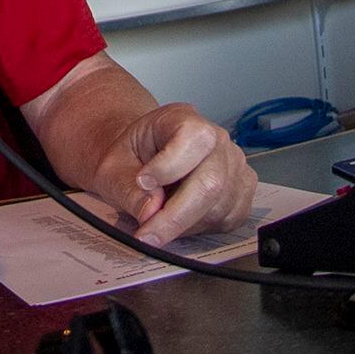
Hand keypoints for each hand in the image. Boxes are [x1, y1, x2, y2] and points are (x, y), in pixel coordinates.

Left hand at [88, 103, 258, 248]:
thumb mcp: (112, 168)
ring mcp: (234, 165)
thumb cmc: (131, 158)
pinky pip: (226, 219)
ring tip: (158, 224)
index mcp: (182, 118)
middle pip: (210, 181)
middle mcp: (217, 139)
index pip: (192, 138)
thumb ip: (127, 187)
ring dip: (184, 225)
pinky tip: (179, 221)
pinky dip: (199, 229)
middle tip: (147, 234)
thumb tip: (151, 210)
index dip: (169, 166)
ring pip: (219, 207)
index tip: (143, 183)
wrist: (143, 161)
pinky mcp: (242, 191)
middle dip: (176, 216)